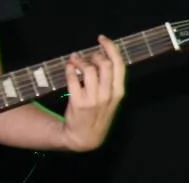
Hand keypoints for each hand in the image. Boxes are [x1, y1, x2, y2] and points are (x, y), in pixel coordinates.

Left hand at [61, 35, 125, 150]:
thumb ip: (110, 81)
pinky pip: (73, 78)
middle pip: (104, 64)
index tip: (102, 39)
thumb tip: (101, 57)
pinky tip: (69, 68)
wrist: (85, 137)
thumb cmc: (98, 116)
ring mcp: (93, 99)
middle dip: (94, 54)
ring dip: (80, 60)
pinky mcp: (78, 102)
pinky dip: (69, 68)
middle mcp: (108, 95)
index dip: (110, 48)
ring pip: (89, 69)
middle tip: (87, 55)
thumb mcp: (111, 101)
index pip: (119, 65)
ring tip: (75, 60)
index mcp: (118, 93)